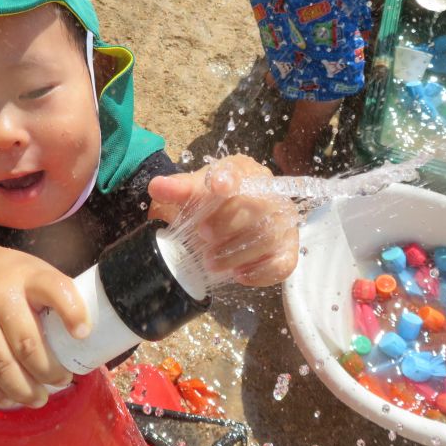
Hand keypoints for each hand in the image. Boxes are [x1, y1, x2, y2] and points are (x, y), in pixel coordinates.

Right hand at [0, 243, 88, 406]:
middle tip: (62, 380)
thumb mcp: (37, 275)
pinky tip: (10, 398)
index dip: (71, 312)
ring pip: (1, 364)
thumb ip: (58, 300)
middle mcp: (0, 295)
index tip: (83, 334)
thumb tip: (90, 342)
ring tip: (39, 398)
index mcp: (30, 277)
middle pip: (27, 342)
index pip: (54, 289)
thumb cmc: (14, 280)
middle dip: (48, 370)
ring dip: (23, 389)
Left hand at [148, 155, 299, 286]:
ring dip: (237, 252)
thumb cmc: (212, 204)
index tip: (216, 185)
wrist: (227, 220)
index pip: (240, 170)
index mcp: (244, 172)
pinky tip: (238, 275)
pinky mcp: (287, 250)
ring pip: (268, 236)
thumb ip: (178, 190)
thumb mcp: (192, 194)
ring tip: (211, 263)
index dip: (229, 177)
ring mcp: (282, 222)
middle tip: (202, 236)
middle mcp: (270, 194)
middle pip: (257, 204)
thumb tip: (157, 187)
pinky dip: (260, 272)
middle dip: (228, 222)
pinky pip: (282, 263)